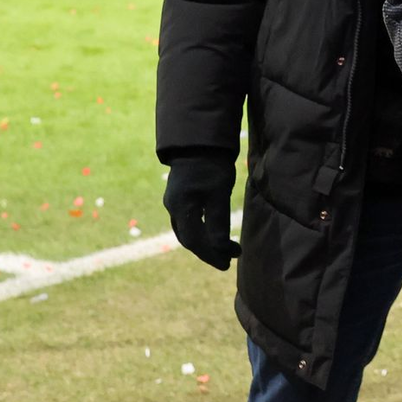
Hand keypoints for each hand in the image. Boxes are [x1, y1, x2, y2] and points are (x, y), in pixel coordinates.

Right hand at [163, 156, 241, 270]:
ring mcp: (173, 200)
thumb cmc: (211, 164)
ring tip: (222, 249)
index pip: (195, 241)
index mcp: (181, 208)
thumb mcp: (219, 192)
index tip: (229, 262)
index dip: (212, 255)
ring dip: (203, 242)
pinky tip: (211, 230)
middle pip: (189, 238)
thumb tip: (221, 249)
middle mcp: (173, 207)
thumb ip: (218, 221)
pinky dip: (199, 230)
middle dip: (208, 251)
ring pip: (186, 230)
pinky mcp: (178, 194)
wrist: (199, 139)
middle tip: (227, 259)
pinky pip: (186, 220)